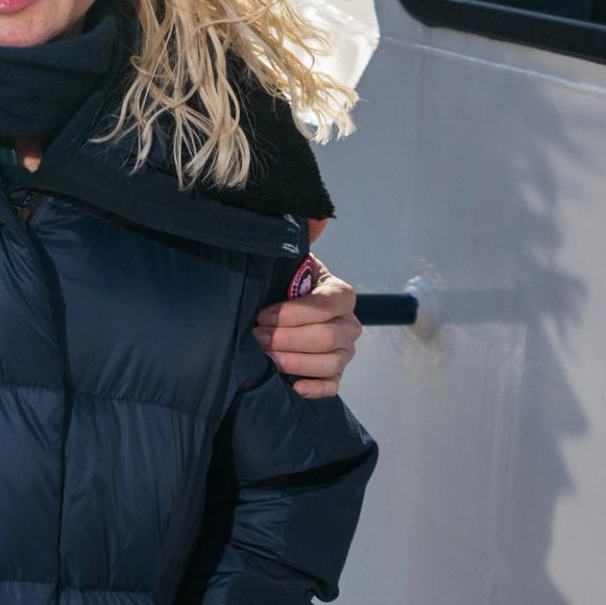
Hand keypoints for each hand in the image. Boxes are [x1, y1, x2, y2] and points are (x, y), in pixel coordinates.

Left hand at [255, 220, 360, 399]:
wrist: (280, 308)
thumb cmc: (284, 284)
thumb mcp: (289, 260)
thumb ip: (303, 238)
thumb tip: (318, 215)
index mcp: (340, 294)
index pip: (326, 306)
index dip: (293, 313)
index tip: (262, 314)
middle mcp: (349, 323)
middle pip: (327, 338)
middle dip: (287, 338)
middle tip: (256, 335)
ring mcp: (344, 351)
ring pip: (330, 363)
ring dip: (293, 361)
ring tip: (264, 355)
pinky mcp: (334, 373)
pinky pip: (332, 386)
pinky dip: (315, 388)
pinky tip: (294, 386)